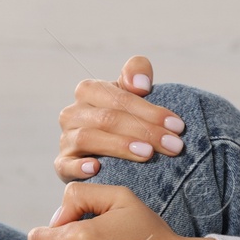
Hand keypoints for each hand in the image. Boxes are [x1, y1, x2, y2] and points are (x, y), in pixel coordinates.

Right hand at [55, 55, 187, 182]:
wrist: (107, 149)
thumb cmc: (125, 116)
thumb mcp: (132, 90)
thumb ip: (137, 71)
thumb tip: (141, 83)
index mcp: (89, 90)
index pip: (120, 98)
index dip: (150, 111)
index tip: (177, 126)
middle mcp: (72, 113)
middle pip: (108, 118)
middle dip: (145, 131)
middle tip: (173, 146)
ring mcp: (65, 139)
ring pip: (88, 138)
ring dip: (120, 146)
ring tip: (148, 154)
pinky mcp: (62, 164)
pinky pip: (64, 165)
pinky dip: (78, 166)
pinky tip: (96, 168)